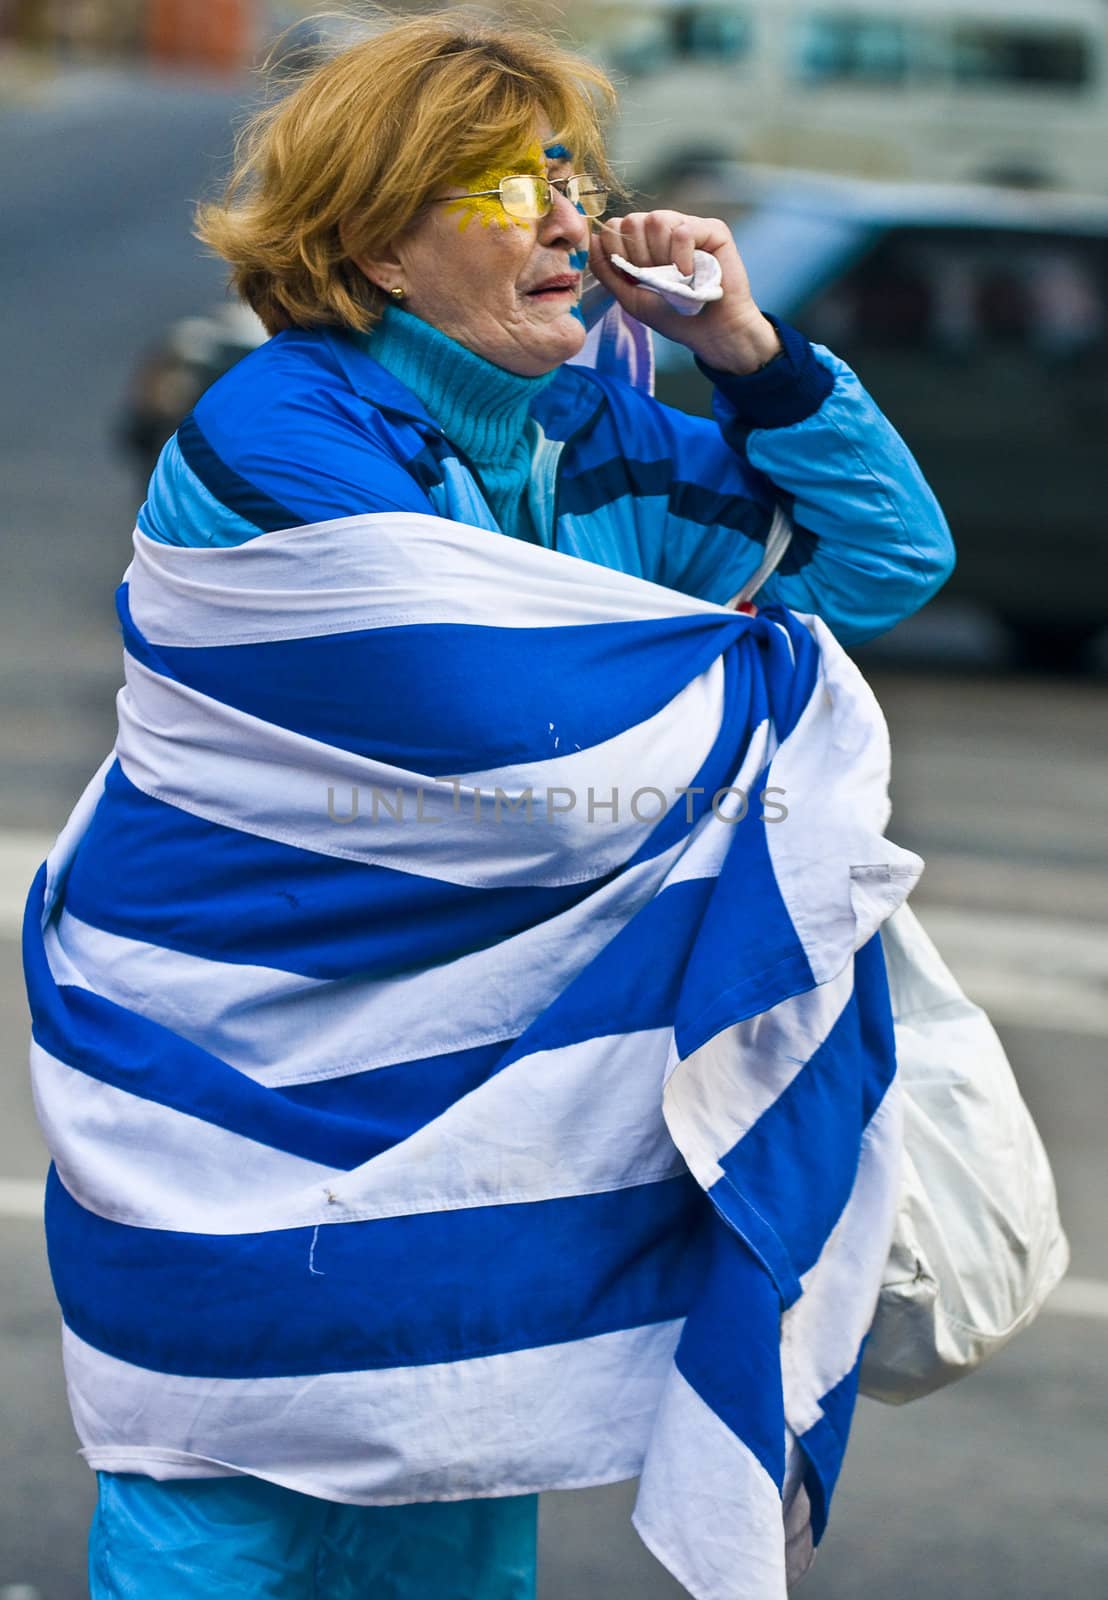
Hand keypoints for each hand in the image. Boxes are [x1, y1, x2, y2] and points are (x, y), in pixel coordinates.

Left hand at [587, 210, 781, 374]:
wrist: (710, 331)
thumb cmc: (672, 315)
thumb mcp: (630, 297)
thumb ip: (607, 270)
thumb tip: (591, 239)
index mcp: (642, 241)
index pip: (615, 226)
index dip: (618, 252)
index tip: (635, 277)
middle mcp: (664, 228)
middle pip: (633, 221)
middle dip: (640, 257)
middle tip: (659, 280)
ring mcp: (687, 225)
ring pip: (657, 221)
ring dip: (661, 257)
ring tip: (676, 277)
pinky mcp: (712, 230)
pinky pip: (683, 231)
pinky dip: (682, 257)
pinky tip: (691, 275)